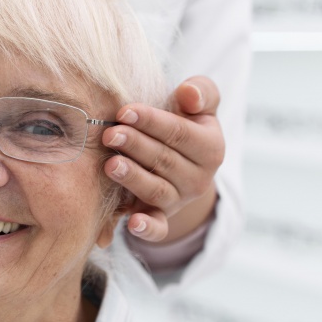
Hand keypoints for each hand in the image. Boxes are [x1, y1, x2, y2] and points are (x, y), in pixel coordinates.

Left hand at [101, 76, 223, 242]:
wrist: (180, 160)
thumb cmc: (184, 123)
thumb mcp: (199, 105)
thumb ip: (200, 92)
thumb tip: (188, 94)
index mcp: (211, 148)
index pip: (179, 134)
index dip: (152, 122)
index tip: (125, 111)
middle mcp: (199, 178)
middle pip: (164, 161)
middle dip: (135, 146)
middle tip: (109, 134)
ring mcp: (180, 200)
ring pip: (155, 190)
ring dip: (133, 178)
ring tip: (111, 165)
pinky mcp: (162, 218)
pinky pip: (158, 229)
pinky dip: (147, 229)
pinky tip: (132, 223)